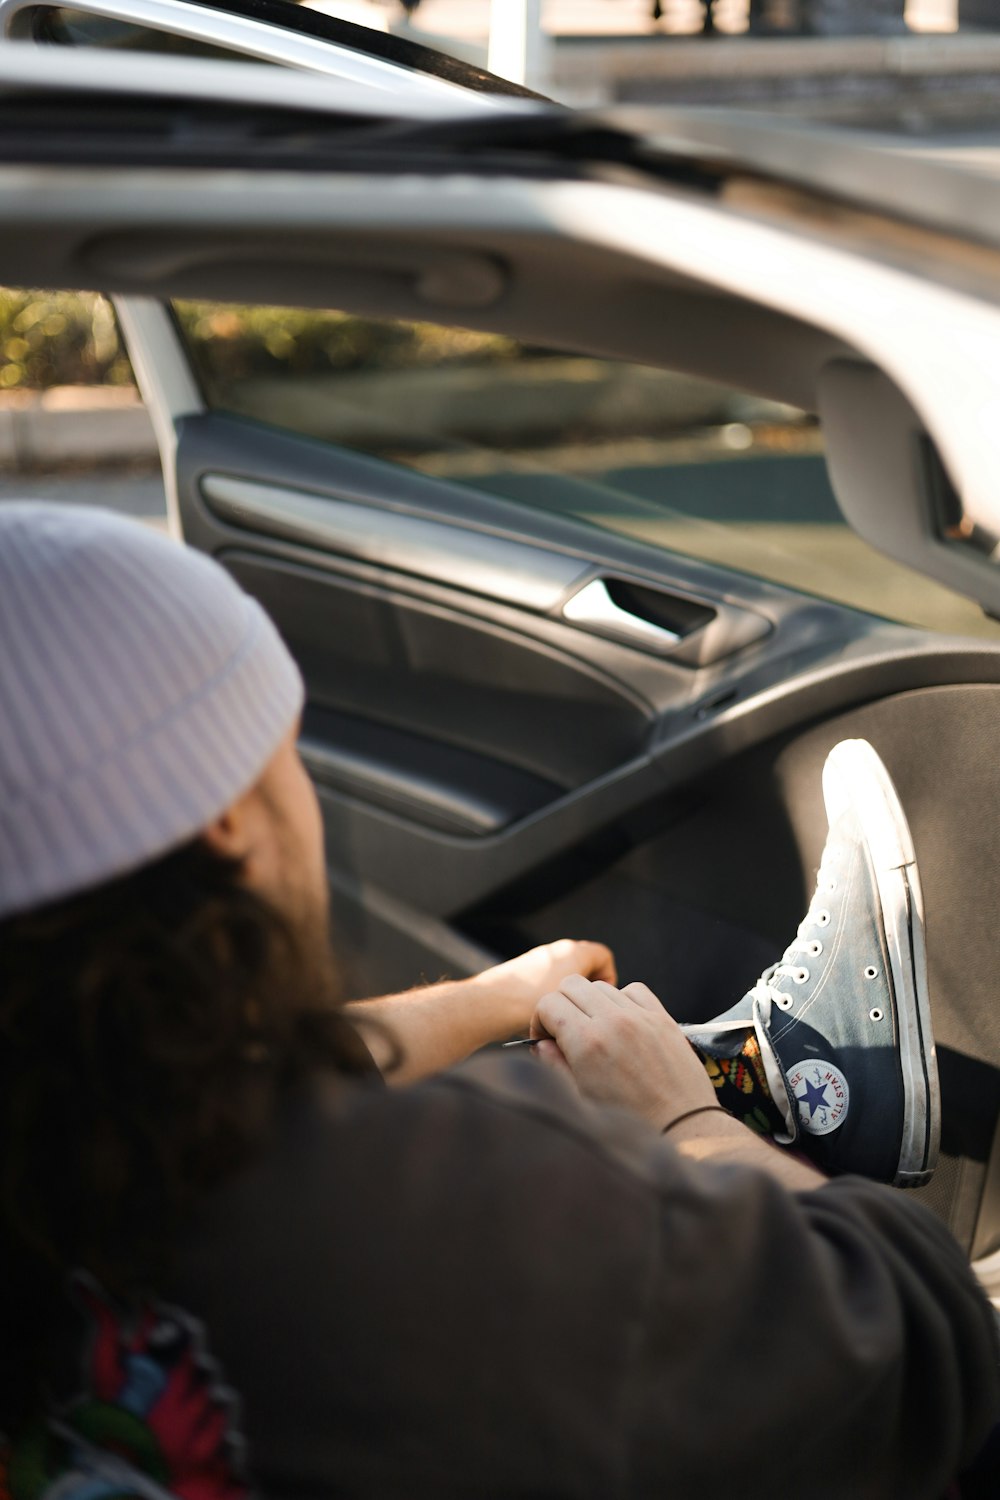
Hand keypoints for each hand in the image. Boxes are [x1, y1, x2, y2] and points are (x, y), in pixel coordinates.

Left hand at [481, 939, 616, 1035]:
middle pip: (584, 964)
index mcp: (574, 952)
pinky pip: (546, 979)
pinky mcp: (522, 969)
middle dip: (587, 987)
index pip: (604, 957)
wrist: (488, 1006)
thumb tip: (597, 1011)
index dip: (609, 978)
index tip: (602, 998)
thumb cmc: (528, 1005)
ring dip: (567, 993)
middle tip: (584, 1010)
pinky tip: (543, 1016)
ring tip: (563, 1017)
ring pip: (564, 974)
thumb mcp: (571, 1006)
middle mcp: (556, 950)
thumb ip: (590, 1003)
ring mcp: (538, 958)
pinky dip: (549, 994)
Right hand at [531, 975, 717, 1131]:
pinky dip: (622, 1000)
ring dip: (591, 1003)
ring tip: (596, 1031)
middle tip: (566, 1030)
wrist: (682, 1128)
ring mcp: (640, 1016)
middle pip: (571, 985)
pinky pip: (634, 990)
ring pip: (601, 986)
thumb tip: (542, 1044)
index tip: (547, 1038)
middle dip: (562, 1005)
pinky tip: (623, 1023)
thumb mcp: (581, 1099)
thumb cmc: (630, 1123)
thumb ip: (555, 1065)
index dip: (540, 1020)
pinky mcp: (662, 1018)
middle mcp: (613, 1021)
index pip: (549, 1002)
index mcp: (587, 1042)